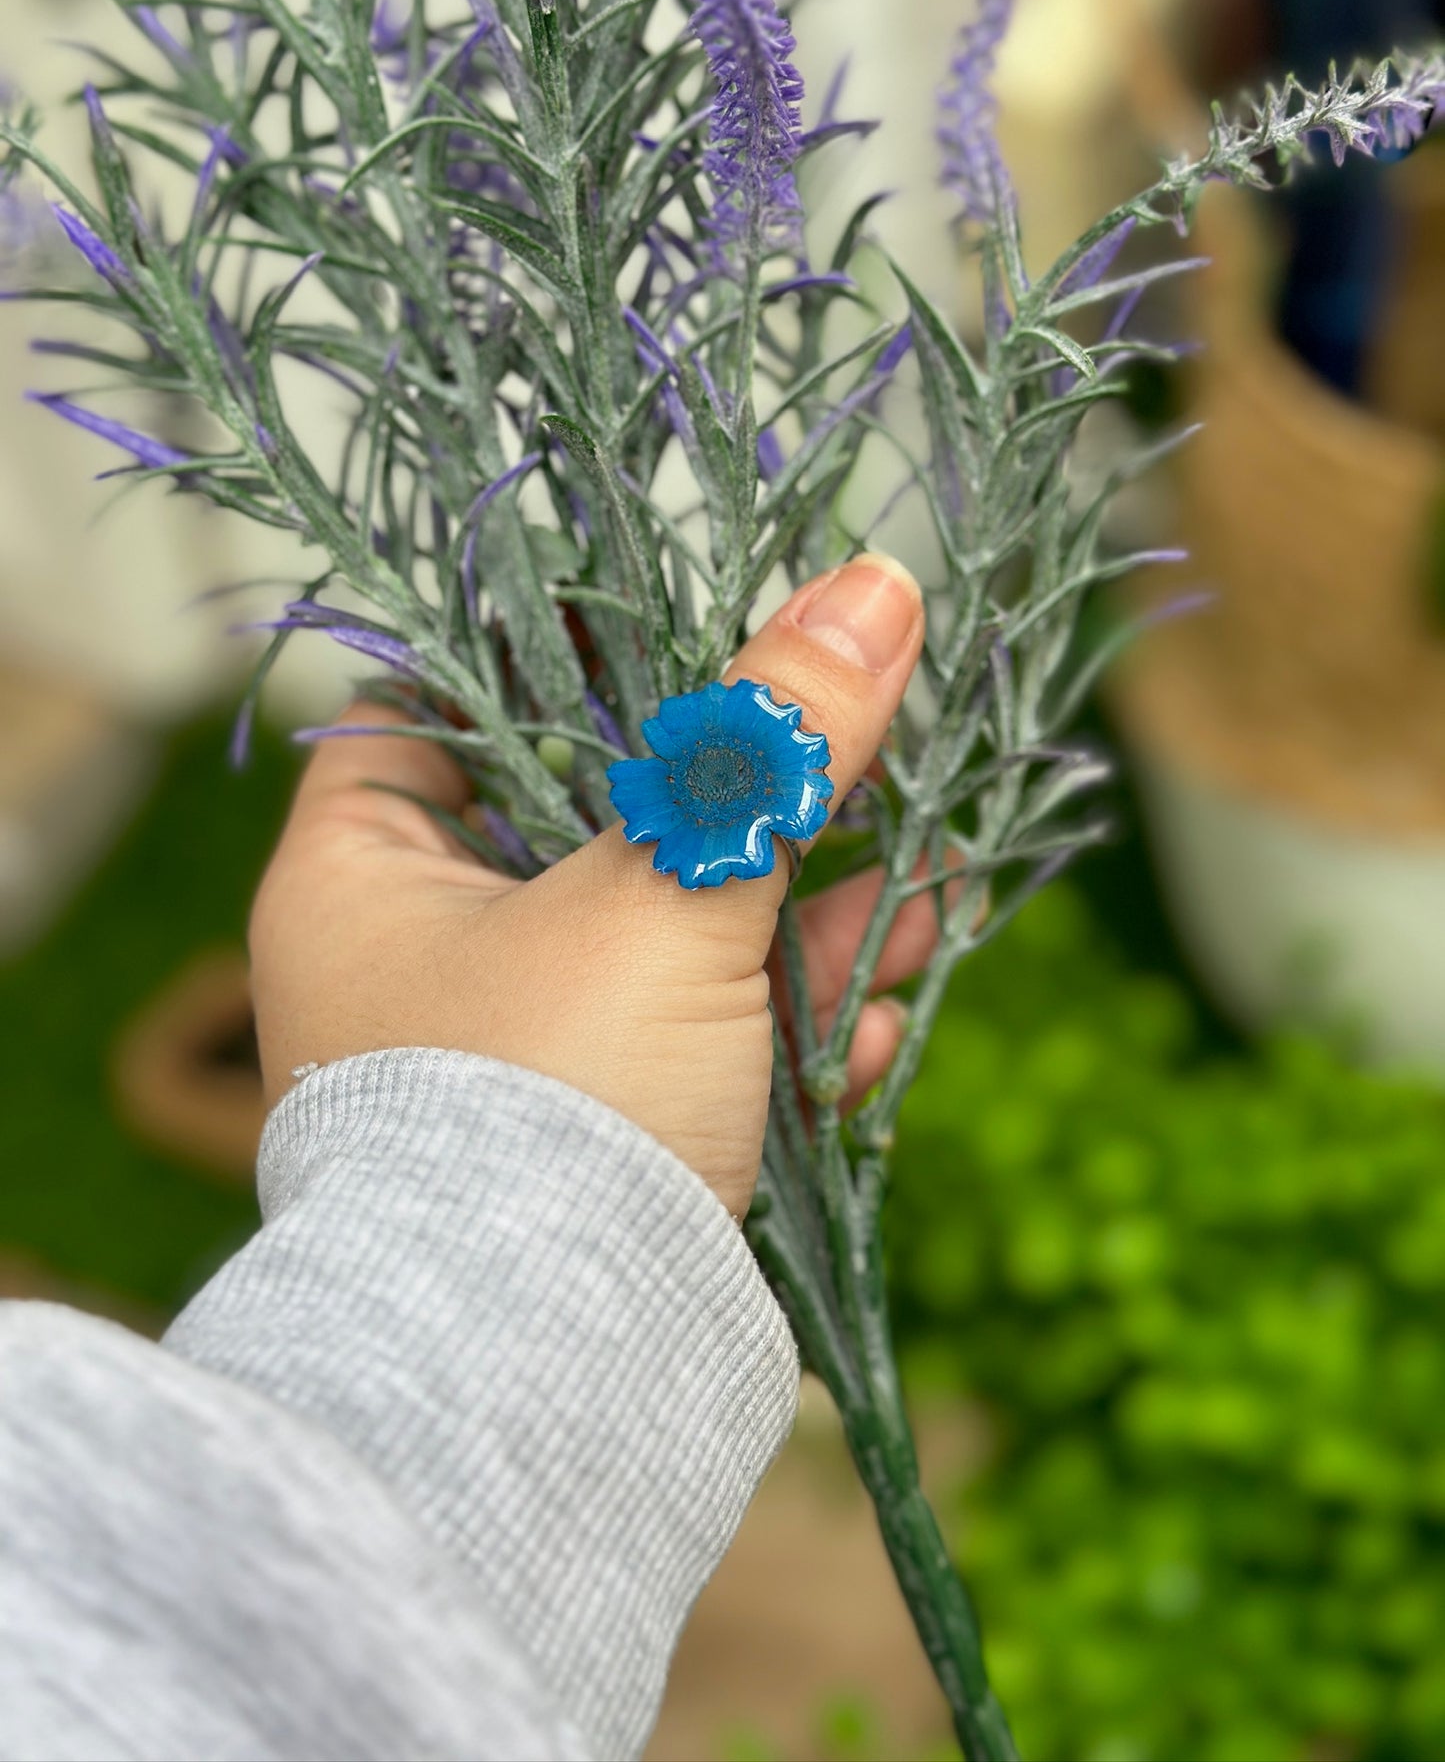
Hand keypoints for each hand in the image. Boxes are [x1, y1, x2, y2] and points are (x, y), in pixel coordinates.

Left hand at [249, 555, 933, 1218]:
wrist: (552, 1386)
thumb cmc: (556, 1101)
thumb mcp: (670, 892)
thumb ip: (769, 743)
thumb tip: (875, 583)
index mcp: (369, 880)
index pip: (431, 712)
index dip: (544, 654)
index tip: (667, 621)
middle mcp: (428, 964)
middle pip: (594, 824)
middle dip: (744, 802)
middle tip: (850, 746)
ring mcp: (523, 1058)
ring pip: (672, 942)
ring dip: (803, 923)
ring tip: (926, 893)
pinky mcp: (606, 1142)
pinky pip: (702, 1050)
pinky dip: (789, 1031)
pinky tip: (879, 1026)